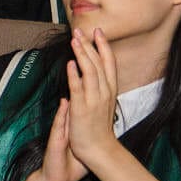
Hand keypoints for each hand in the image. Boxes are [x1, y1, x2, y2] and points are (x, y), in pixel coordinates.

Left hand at [61, 28, 121, 172]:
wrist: (99, 150)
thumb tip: (89, 78)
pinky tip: (70, 63)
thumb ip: (97, 91)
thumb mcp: (101, 105)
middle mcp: (104, 92)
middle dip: (90, 45)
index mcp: (110, 91)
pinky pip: (78, 88)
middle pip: (99, 63)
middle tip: (81, 30)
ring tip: (75, 39)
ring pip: (90, 71)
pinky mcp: (82, 109)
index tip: (98, 32)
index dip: (103, 47)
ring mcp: (94, 100)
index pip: (109, 64)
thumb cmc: (98, 130)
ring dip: (82, 54)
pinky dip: (75, 75)